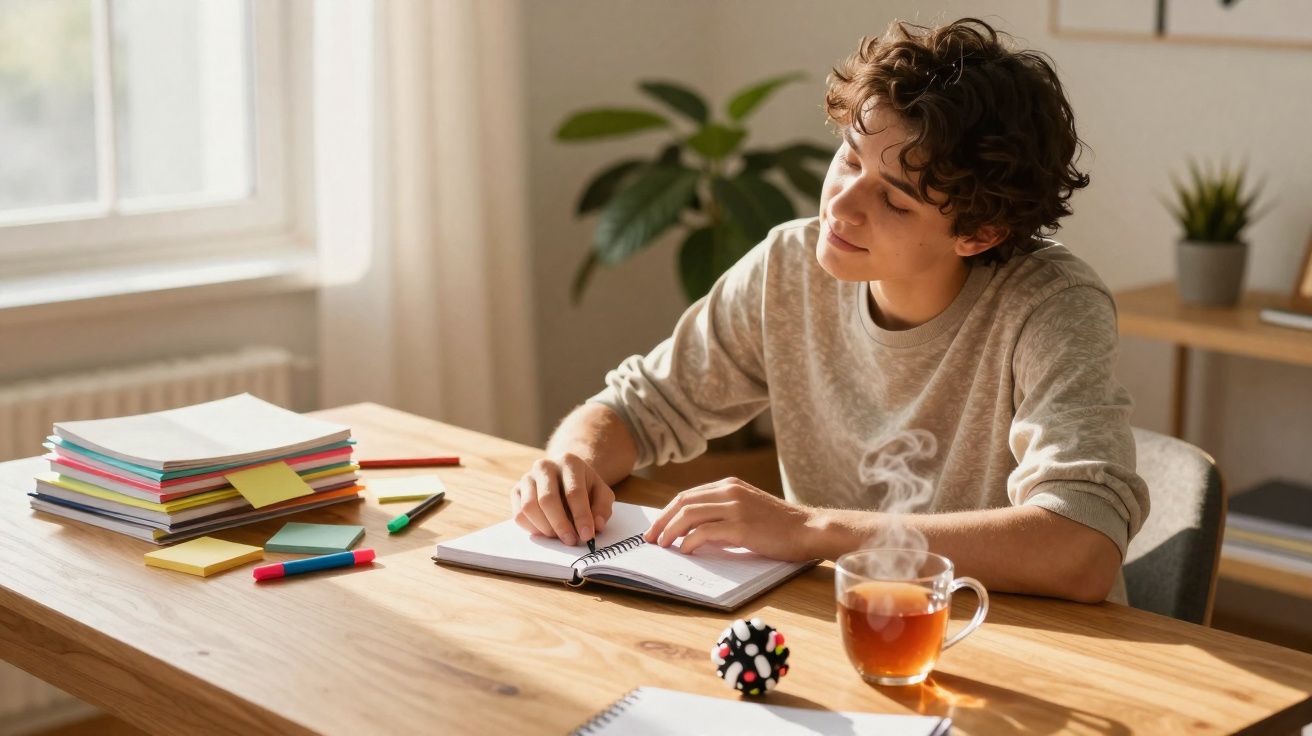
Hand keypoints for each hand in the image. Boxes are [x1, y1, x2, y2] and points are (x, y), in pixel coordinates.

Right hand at [509, 452, 614, 545]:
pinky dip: (532, 528)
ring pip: (529, 507)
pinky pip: (519, 514)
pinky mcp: (516, 490)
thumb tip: (597, 526)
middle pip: (547, 500)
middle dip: (560, 525)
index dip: (581, 516)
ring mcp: (527, 477)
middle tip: (571, 541)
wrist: (565, 477)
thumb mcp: (601, 493)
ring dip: (545, 528)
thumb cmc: (585, 487)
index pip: (574, 492)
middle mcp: (545, 466)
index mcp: (569, 462)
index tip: (587, 535)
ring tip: (559, 536)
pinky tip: (546, 532)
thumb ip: (602, 508)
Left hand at [642, 477, 817, 560]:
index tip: (656, 528)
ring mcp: (735, 507)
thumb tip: (694, 531)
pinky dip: (689, 542)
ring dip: (670, 531)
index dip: (667, 512)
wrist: (808, 528)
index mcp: (729, 485)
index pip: (687, 495)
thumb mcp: (748, 509)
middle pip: (682, 502)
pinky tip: (685, 551)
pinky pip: (704, 532)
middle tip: (651, 539)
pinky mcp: (741, 526)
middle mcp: (729, 491)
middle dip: (662, 521)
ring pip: (689, 514)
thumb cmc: (780, 525)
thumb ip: (724, 513)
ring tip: (663, 546)